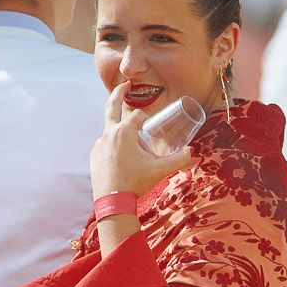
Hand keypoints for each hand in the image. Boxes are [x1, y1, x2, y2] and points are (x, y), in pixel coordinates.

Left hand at [90, 85, 194, 200]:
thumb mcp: (160, 170)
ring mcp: (98, 145)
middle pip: (112, 106)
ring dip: (121, 132)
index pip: (138, 116)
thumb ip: (179, 159)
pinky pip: (105, 145)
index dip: (147, 122)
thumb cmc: (136, 183)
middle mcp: (108, 134)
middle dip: (119, 93)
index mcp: (123, 132)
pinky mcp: (94, 156)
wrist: (113, 202)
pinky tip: (121, 160)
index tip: (151, 133)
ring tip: (132, 148)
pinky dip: (113, 147)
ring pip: (111, 131)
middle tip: (125, 84)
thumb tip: (193, 153)